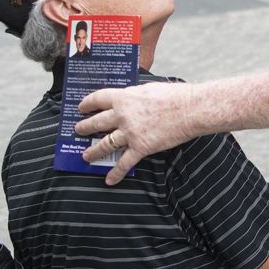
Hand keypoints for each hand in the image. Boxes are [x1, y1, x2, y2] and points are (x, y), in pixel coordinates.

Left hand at [76, 81, 198, 183]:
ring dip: (93, 151)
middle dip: (85, 127)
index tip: (82, 107)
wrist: (190, 110)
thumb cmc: (176, 96)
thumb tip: (131, 98)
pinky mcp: (141, 147)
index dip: (88, 104)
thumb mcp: (150, 88)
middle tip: (79, 130)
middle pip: (97, 122)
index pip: (98, 99)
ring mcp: (130, 133)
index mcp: (124, 98)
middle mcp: (122, 116)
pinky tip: (109, 180)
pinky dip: (115, 173)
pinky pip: (124, 163)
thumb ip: (136, 95)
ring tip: (86, 155)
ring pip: (105, 144)